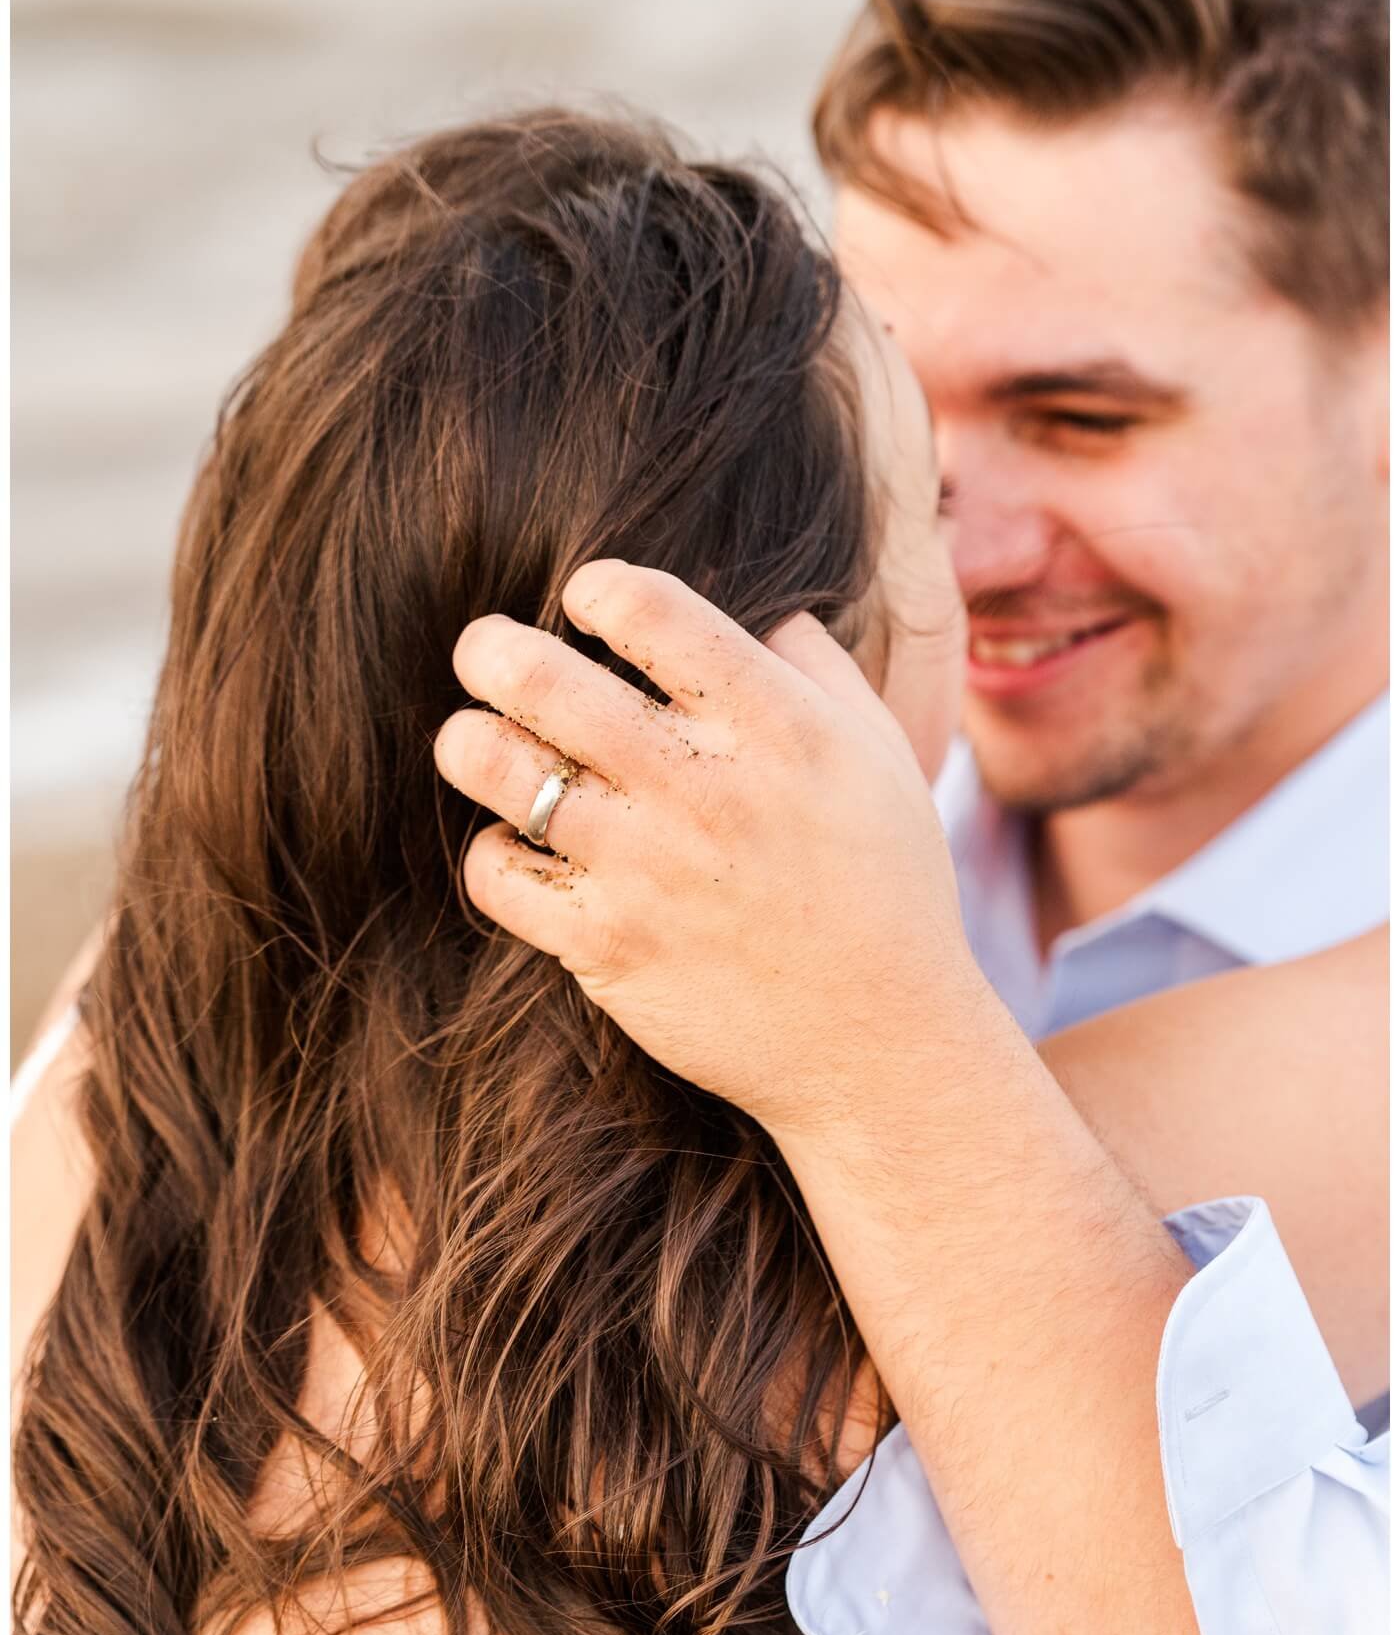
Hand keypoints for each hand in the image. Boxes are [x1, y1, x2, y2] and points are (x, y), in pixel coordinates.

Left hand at [434, 559, 975, 1141]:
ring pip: (496, 768)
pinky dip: (491, 854)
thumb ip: (817, 667)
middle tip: (486, 654)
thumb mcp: (882, 757)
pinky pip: (495, 875)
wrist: (883, 1045)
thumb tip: (762, 605)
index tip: (587, 602)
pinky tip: (519, 847)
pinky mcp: (605, 946)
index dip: (596, 588)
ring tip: (480, 743)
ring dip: (470, 743)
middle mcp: (702, 788)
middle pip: (540, 679)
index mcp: (777, 725)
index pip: (649, 609)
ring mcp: (645, 869)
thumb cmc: (887, 890)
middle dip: (491, 650)